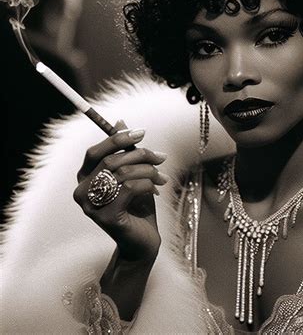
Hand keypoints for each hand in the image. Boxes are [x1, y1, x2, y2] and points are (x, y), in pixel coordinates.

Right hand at [73, 120, 167, 262]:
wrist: (143, 240)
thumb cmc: (137, 204)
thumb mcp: (133, 173)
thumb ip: (125, 150)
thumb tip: (120, 121)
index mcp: (85, 177)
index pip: (95, 151)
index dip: (118, 139)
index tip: (142, 132)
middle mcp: (82, 191)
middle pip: (111, 160)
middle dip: (141, 154)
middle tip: (161, 158)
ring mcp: (90, 206)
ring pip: (123, 173)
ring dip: (149, 171)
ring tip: (162, 176)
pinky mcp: (105, 217)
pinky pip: (130, 189)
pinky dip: (148, 185)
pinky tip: (157, 190)